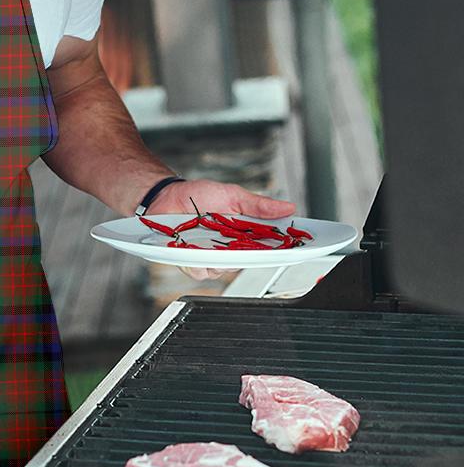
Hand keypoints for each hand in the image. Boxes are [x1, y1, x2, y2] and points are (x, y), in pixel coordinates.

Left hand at [148, 179, 296, 281]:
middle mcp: (230, 249)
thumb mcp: (233, 195)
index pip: (269, 247)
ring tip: (212, 238)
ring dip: (221, 256)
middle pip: (249, 262)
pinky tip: (194, 247)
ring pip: (225, 270)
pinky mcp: (191, 262)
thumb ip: (259, 206)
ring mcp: (211, 258)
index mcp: (244, 234)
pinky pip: (201, 271)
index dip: (284, 250)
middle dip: (252, 254)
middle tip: (247, 241)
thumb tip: (288, 207)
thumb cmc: (199, 196)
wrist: (167, 196)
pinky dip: (199, 260)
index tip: (299, 248)